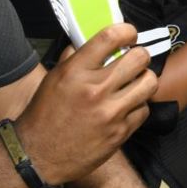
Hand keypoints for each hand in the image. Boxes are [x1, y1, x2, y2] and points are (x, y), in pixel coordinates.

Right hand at [16, 23, 156, 185]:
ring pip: (149, 83)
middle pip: (139, 58)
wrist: (37, 156)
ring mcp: (110, 113)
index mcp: (75, 72)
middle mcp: (95, 90)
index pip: (110, 37)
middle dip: (140, 56)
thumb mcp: (54, 78)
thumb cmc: (44, 115)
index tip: (129, 35)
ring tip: (135, 83)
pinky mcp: (119, 133)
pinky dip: (138, 106)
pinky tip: (127, 106)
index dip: (126, 31)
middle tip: (135, 60)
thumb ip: (75, 56)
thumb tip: (94, 39)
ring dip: (144, 80)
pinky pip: (144, 110)